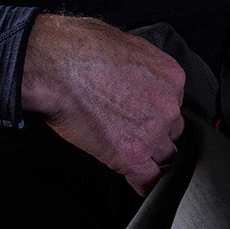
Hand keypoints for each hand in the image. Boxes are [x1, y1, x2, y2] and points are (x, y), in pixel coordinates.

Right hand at [21, 14, 186, 194]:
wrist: (55, 65)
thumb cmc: (79, 46)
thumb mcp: (126, 44)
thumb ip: (141, 67)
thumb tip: (135, 74)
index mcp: (171, 76)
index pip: (174, 104)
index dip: (157, 112)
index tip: (145, 116)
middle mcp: (168, 104)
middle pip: (172, 130)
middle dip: (156, 133)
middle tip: (131, 132)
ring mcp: (153, 131)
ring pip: (164, 155)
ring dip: (149, 157)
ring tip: (130, 155)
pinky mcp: (132, 154)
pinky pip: (148, 179)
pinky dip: (143, 184)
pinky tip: (139, 184)